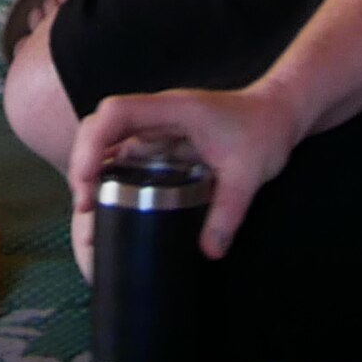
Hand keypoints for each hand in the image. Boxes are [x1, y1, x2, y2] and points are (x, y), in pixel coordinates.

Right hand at [66, 80, 306, 271]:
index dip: (92, 144)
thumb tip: (209, 251)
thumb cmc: (264, 130)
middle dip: (82, 165)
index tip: (89, 183)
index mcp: (172, 111)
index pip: (115, 113)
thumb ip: (229, 211)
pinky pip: (123, 158)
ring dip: (91, 175)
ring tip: (89, 214)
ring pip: (107, 145)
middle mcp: (156, 118)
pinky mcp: (160, 147)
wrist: (278, 114)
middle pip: (99, 129)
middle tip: (84, 207)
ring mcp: (156, 131)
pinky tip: (107, 208)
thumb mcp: (249, 173)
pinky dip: (108, 179)